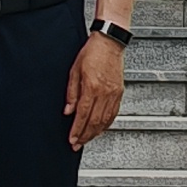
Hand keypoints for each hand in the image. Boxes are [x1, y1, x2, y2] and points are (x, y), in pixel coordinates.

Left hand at [65, 31, 125, 148]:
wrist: (109, 42)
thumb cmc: (92, 52)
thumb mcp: (74, 70)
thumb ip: (71, 93)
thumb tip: (68, 110)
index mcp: (92, 86)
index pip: (83, 114)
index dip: (77, 129)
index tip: (72, 139)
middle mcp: (104, 92)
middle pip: (95, 121)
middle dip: (85, 135)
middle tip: (78, 144)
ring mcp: (113, 93)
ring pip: (105, 120)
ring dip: (95, 132)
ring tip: (87, 139)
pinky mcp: (119, 92)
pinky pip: (113, 113)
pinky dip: (106, 124)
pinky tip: (101, 128)